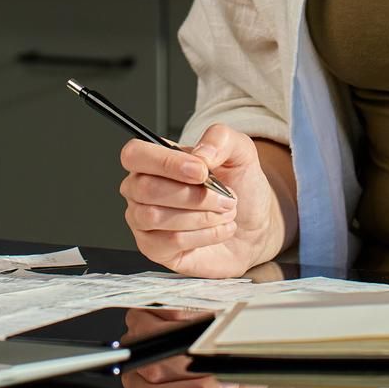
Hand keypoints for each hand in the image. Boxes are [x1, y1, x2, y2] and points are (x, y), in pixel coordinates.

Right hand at [118, 124, 280, 277]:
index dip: (165, 163)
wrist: (254, 228)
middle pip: (145, 188)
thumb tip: (201, 153)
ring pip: (155, 216)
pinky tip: (218, 230)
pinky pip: (170, 241)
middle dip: (193, 195)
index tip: (202, 172)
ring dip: (201, 216)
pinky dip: (204, 235)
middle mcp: (141, 188)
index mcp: (155, 159)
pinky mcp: (154, 248)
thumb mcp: (240, 152)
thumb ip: (221, 139)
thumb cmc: (240, 190)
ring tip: (224, 213)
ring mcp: (143, 220)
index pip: (135, 154)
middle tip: (224, 197)